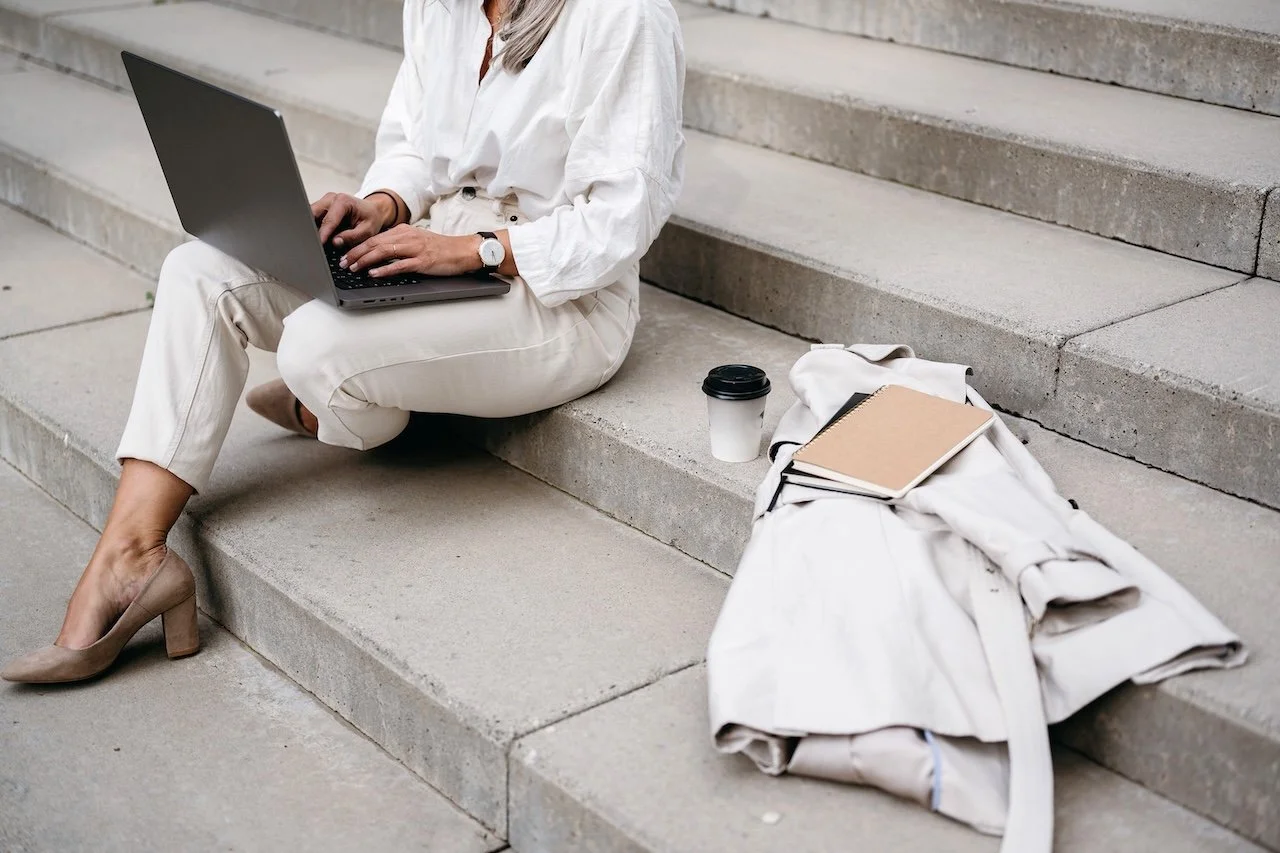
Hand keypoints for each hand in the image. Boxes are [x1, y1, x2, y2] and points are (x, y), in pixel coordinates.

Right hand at [311, 192, 394, 247]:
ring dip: (312, 229)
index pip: (328, 220)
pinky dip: (315, 228)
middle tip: (314, 244)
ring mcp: (324, 202)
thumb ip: (352, 236)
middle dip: (312, 229)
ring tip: (316, 242)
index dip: (323, 234)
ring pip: (310, 216)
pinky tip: (318, 238)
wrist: (372, 211)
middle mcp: (331, 199)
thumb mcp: (368, 230)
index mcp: (343, 201)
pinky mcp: (321, 208)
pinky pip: (313, 218)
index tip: (319, 244)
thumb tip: (336, 242)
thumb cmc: (371, 218)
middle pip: (313, 214)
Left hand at [341, 224, 481, 277]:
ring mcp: (415, 248)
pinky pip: (399, 264)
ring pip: (383, 251)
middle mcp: (407, 237)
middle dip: (356, 253)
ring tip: (353, 267)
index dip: (357, 246)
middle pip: (375, 243)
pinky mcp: (422, 261)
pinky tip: (374, 273)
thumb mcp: (417, 241)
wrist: (463, 250)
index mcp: (404, 231)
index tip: (345, 255)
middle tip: (342, 263)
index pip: (375, 237)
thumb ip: (399, 245)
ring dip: (365, 260)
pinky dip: (384, 269)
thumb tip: (379, 254)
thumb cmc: (441, 249)